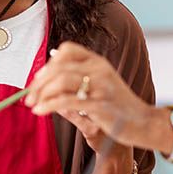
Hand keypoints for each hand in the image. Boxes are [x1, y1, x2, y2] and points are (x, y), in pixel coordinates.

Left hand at [25, 42, 172, 153]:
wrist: (144, 123)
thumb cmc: (119, 108)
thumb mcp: (100, 87)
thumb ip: (76, 81)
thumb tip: (46, 76)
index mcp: (99, 63)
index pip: (68, 50)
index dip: (50, 62)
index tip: (39, 78)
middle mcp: (100, 70)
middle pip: (59, 67)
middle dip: (39, 82)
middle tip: (28, 97)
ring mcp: (101, 87)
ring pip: (61, 81)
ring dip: (41, 93)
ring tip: (33, 106)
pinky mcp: (100, 105)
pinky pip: (67, 101)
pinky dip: (49, 105)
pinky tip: (41, 111)